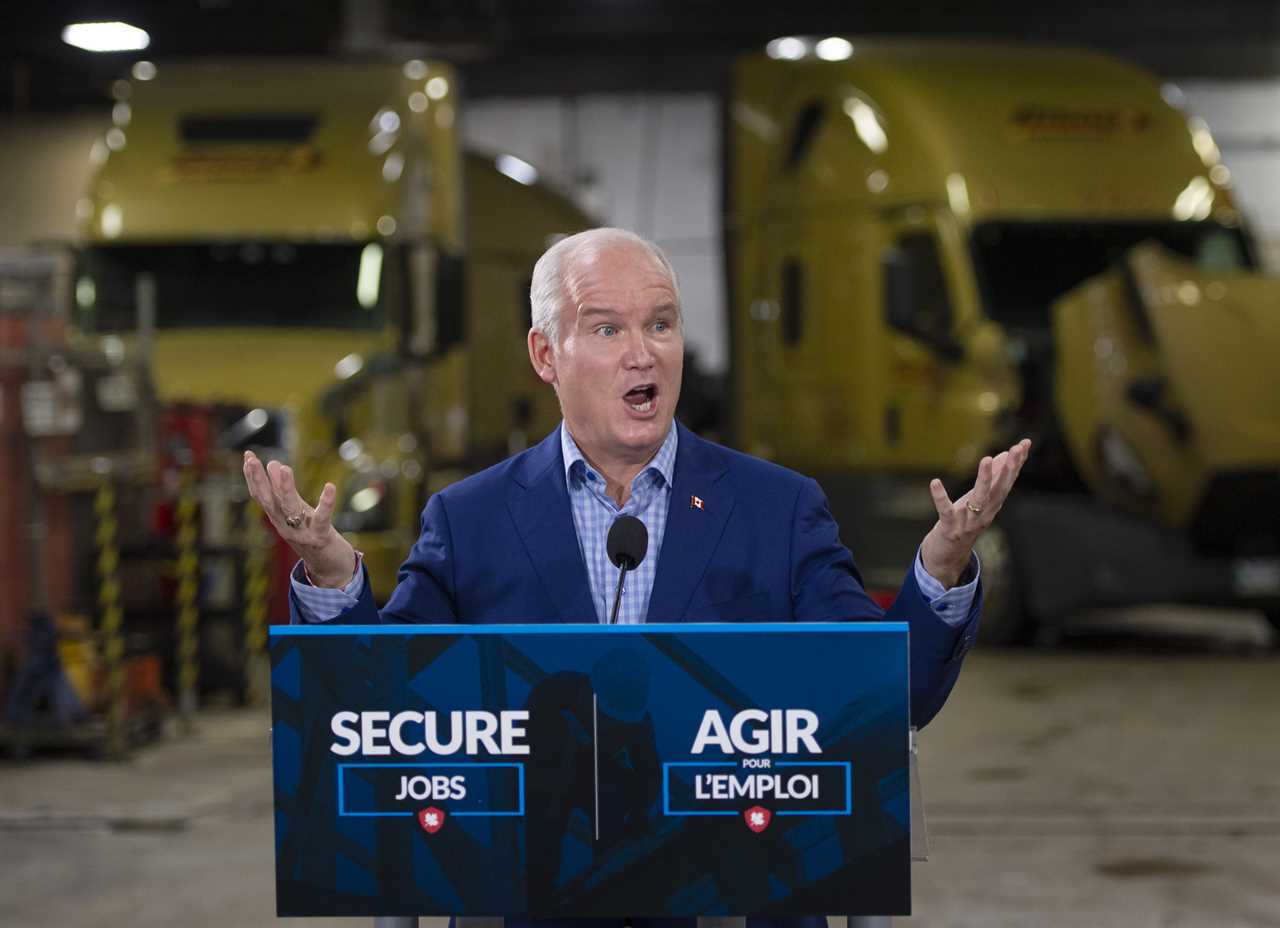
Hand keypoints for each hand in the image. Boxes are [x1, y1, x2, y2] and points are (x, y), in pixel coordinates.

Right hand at [242, 450, 355, 587]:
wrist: (330, 569)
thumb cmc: (313, 535)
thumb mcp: (297, 512)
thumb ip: (284, 491)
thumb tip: (274, 463)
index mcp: (279, 518)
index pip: (261, 496)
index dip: (253, 477)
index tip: (247, 456)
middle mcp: (286, 526)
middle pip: (269, 502)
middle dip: (259, 481)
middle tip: (251, 460)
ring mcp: (302, 533)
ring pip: (290, 509)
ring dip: (285, 489)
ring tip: (283, 468)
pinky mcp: (321, 537)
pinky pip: (322, 518)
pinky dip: (326, 503)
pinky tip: (330, 486)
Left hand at [920, 438, 1031, 587]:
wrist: (949, 557)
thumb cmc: (964, 522)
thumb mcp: (979, 499)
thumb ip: (992, 480)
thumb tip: (1004, 455)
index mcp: (992, 504)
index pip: (1008, 481)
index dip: (1017, 463)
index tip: (1025, 443)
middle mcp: (985, 513)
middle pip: (999, 489)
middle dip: (1008, 468)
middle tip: (1015, 449)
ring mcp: (968, 522)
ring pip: (979, 499)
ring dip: (984, 479)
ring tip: (987, 459)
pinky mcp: (950, 529)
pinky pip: (945, 511)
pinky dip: (940, 497)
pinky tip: (934, 482)